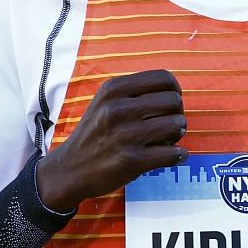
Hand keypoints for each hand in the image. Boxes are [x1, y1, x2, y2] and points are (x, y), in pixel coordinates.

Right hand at [37, 69, 186, 211]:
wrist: (69, 169)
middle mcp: (118, 108)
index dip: (174, 91)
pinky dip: (178, 155)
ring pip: (177, 124)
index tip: (169, 105)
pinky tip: (169, 156)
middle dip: (176, 114)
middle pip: (174, 101)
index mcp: (114, 89)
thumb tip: (175, 92)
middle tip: (166, 127)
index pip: (164, 78)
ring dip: (177, 135)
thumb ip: (134, 93)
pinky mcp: (131, 160)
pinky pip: (174, 153)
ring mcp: (125, 135)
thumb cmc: (95, 134)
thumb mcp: (105, 102)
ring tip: (164, 142)